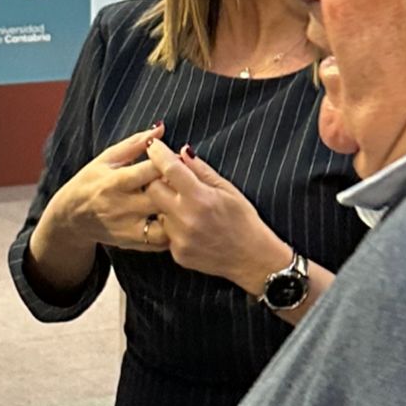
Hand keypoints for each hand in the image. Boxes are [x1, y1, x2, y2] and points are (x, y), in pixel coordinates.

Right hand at [44, 125, 172, 255]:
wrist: (72, 217)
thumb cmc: (91, 181)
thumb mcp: (107, 158)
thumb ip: (135, 143)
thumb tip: (160, 128)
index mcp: (114, 182)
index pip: (149, 170)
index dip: (169, 162)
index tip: (180, 158)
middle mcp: (120, 207)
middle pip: (161, 198)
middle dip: (178, 188)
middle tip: (189, 181)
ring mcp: (127, 228)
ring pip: (164, 225)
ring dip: (178, 214)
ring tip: (185, 203)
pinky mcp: (131, 243)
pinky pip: (160, 242)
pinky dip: (172, 232)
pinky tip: (177, 220)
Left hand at [143, 139, 289, 292]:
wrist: (253, 260)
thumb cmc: (244, 221)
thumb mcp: (228, 190)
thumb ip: (202, 170)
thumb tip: (183, 151)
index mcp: (200, 198)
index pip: (169, 169)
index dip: (158, 153)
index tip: (152, 145)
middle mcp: (186, 218)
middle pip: (153, 190)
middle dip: (158, 181)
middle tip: (172, 182)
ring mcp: (180, 239)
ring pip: (158, 213)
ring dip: (167, 207)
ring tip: (189, 210)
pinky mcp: (178, 254)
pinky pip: (166, 233)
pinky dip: (175, 227)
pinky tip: (193, 229)